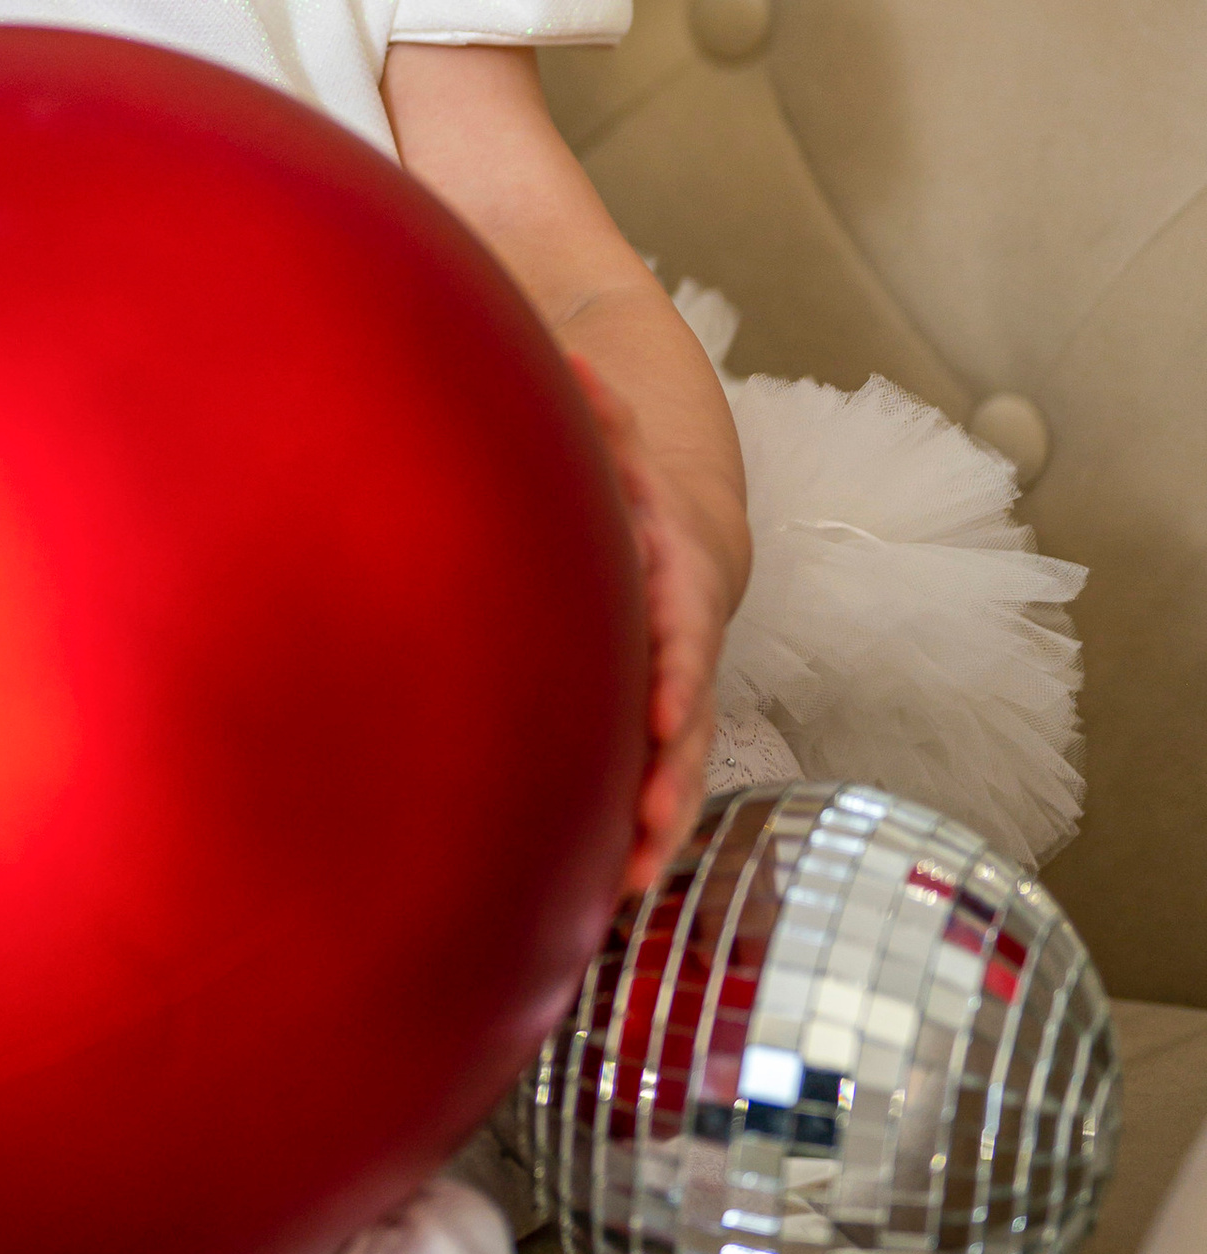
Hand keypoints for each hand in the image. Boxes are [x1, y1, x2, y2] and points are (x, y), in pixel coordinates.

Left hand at [569, 357, 731, 901]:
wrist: (675, 518)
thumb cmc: (626, 474)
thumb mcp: (615, 434)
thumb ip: (597, 407)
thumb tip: (566, 357)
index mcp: (678, 583)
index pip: (683, 630)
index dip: (677, 671)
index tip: (662, 713)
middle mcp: (682, 647)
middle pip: (688, 721)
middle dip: (671, 782)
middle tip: (647, 844)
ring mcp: (671, 691)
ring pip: (673, 766)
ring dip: (653, 828)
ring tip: (623, 896)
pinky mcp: (644, 721)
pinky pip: (645, 779)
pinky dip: (633, 830)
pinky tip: (597, 893)